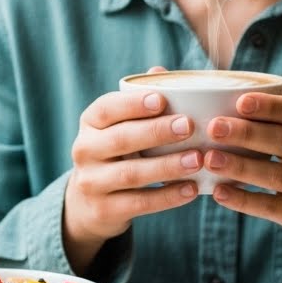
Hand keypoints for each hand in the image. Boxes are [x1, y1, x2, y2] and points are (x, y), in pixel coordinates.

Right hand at [63, 86, 202, 269]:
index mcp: (90, 123)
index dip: (133, 104)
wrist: (89, 203)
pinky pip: (139, 203)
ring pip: (131, 174)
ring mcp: (91, 182)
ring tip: (197, 160)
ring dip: (167, 166)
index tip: (162, 99)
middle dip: (156, 132)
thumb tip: (160, 72)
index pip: (107, 108)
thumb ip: (139, 102)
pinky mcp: (104, 210)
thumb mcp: (121, 126)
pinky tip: (191, 189)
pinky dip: (167, 197)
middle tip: (189, 126)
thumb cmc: (118, 153)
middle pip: (121, 139)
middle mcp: (84, 150)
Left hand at [203, 94, 281, 244]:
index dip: (270, 107)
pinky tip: (220, 192)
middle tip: (215, 127)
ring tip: (210, 159)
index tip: (241, 101)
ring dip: (241, 166)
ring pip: (276, 174)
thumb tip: (222, 112)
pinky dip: (244, 199)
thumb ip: (281, 128)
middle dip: (247, 133)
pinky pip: (271, 206)